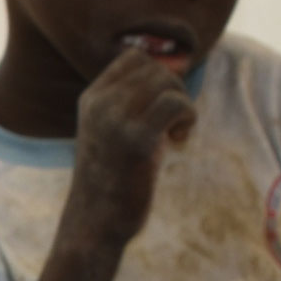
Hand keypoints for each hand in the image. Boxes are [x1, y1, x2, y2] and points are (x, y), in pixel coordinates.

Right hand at [64, 39, 199, 238]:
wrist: (94, 223)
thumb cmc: (113, 178)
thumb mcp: (115, 130)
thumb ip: (136, 100)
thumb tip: (178, 63)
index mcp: (92, 98)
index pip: (135, 58)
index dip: (159, 75)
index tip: (160, 107)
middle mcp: (100, 104)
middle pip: (155, 68)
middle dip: (174, 91)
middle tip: (172, 125)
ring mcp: (116, 121)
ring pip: (167, 82)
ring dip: (183, 104)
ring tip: (174, 134)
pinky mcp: (137, 141)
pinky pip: (176, 104)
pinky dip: (188, 117)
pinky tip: (178, 141)